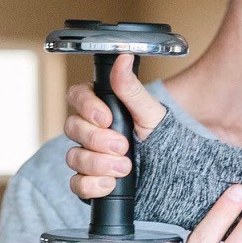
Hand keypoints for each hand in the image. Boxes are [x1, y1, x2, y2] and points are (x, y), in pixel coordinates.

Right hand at [65, 53, 168, 199]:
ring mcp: (87, 156)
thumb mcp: (149, 111)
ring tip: (125, 167)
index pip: (76, 97)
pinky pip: (77, 184)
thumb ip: (131, 87)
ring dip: (98, 163)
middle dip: (97, 139)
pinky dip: (92, 185)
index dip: (87, 107)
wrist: (169, 170)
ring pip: (74, 157)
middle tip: (123, 146)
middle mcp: (89, 130)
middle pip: (72, 128)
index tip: (106, 118)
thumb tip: (123, 57)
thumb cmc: (158, 137)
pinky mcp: (89, 181)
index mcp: (99, 107)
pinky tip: (110, 183)